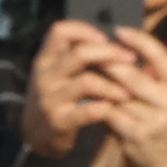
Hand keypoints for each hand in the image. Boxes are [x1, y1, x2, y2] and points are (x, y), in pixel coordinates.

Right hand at [22, 23, 131, 155]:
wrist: (36, 135)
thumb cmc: (57, 97)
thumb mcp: (57, 72)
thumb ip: (78, 55)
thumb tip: (119, 38)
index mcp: (46, 60)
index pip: (60, 31)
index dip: (85, 30)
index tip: (104, 38)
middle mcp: (45, 77)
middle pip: (80, 54)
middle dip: (111, 53)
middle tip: (131, 59)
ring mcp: (50, 99)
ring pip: (87, 81)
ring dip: (113, 85)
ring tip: (128, 91)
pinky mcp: (59, 121)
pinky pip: (88, 111)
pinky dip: (106, 107)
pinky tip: (114, 107)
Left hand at [96, 29, 166, 166]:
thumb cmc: (166, 121)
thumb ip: (155, 75)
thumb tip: (129, 47)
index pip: (161, 56)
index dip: (140, 41)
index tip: (119, 30)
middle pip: (134, 75)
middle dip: (109, 62)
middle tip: (90, 50)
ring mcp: (155, 119)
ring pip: (119, 94)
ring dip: (99, 82)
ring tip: (84, 69)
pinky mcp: (136, 134)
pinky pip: (110, 113)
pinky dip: (98, 103)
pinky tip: (87, 95)